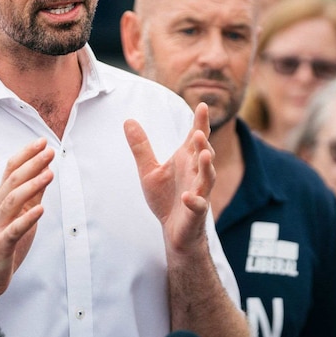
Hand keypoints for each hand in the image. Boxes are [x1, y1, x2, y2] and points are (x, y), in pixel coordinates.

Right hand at [0, 138, 54, 311]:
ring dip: (31, 185)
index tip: (42, 142)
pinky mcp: (0, 245)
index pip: (11, 171)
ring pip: (12, 201)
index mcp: (0, 200)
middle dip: (31, 164)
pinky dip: (27, 219)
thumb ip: (32, 195)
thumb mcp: (21, 215)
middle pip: (12, 181)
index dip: (26, 155)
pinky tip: (40, 210)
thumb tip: (45, 171)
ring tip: (49, 173)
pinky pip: (14, 230)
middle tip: (48, 151)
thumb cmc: (4, 243)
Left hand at [124, 102, 215, 253]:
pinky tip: (188, 197)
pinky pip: (198, 205)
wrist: (173, 231)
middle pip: (205, 154)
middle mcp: (196, 173)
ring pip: (208, 177)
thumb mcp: (148, 170)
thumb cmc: (165, 198)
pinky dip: (194, 201)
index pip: (196, 138)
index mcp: (187, 161)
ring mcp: (199, 192)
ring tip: (204, 155)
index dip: (200, 122)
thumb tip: (128, 120)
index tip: (202, 106)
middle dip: (203, 144)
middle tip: (199, 132)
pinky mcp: (195, 212)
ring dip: (207, 166)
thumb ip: (141, 147)